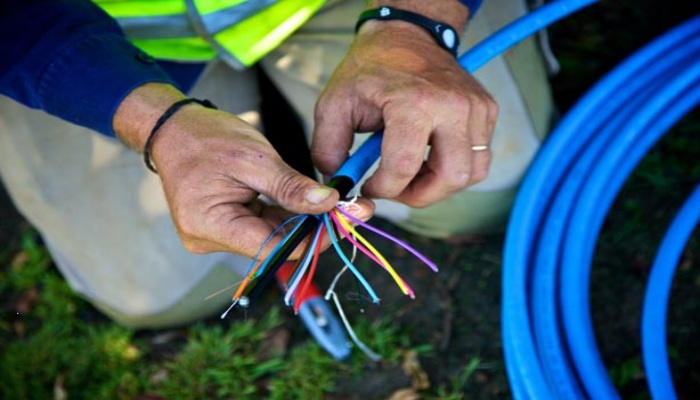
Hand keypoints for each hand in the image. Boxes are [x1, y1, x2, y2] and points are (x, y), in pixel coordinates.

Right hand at [114, 83, 373, 257]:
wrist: (172, 128)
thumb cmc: (206, 137)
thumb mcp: (255, 158)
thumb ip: (292, 186)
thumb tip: (330, 204)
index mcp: (211, 225)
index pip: (274, 248)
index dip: (316, 239)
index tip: (348, 220)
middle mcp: (209, 239)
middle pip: (275, 246)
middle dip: (315, 228)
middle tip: (352, 208)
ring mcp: (215, 235)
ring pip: (272, 237)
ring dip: (304, 222)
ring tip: (337, 203)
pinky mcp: (223, 227)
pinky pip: (262, 227)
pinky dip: (286, 216)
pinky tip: (311, 203)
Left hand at [312, 13, 497, 207]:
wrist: (407, 36)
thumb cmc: (370, 70)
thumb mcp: (334, 104)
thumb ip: (327, 149)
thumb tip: (339, 184)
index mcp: (413, 103)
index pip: (403, 167)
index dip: (383, 189)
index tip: (370, 187)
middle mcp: (452, 106)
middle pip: (451, 177)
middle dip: (420, 196)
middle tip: (398, 190)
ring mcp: (475, 108)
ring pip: (471, 173)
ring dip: (441, 185)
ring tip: (414, 173)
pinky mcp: (486, 111)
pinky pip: (479, 157)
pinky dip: (455, 167)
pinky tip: (430, 156)